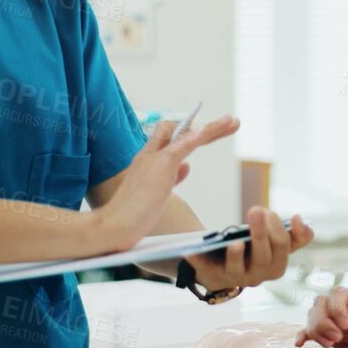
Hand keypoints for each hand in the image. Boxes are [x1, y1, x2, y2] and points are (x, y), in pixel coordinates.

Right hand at [89, 117, 237, 252]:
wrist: (113, 226)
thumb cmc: (130, 218)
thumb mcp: (155, 195)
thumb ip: (171, 178)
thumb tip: (186, 166)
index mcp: (146, 162)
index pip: (169, 140)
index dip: (190, 135)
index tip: (210, 133)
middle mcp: (149, 155)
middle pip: (181, 132)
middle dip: (208, 127)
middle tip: (231, 122)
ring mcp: (155, 158)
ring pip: (187, 135)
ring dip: (213, 127)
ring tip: (233, 121)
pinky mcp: (162, 165)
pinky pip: (184, 144)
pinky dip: (201, 134)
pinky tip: (216, 128)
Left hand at [184, 206, 312, 292]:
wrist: (223, 264)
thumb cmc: (252, 248)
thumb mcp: (273, 241)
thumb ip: (292, 234)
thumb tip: (298, 219)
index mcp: (276, 265)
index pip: (285, 250)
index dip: (288, 233)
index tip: (291, 216)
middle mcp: (258, 275)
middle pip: (264, 258)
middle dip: (262, 234)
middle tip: (257, 210)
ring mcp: (235, 278)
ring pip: (239, 269)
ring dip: (237, 256)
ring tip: (235, 242)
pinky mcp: (212, 277)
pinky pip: (205, 270)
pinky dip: (198, 261)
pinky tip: (191, 251)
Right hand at [293, 287, 347, 347]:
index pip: (338, 294)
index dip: (335, 308)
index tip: (346, 325)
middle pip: (321, 304)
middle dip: (322, 321)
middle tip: (337, 339)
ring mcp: (341, 324)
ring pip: (314, 316)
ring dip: (315, 329)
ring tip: (331, 344)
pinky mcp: (338, 339)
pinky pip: (314, 332)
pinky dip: (305, 335)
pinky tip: (300, 343)